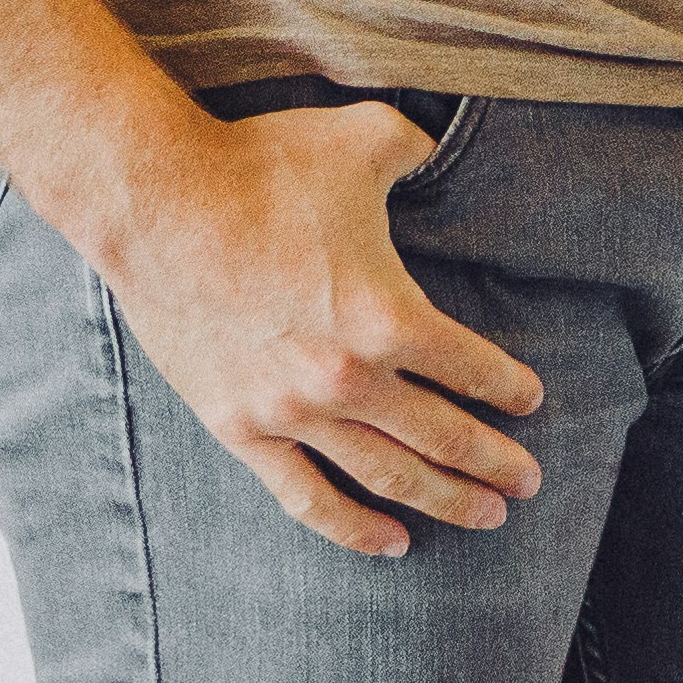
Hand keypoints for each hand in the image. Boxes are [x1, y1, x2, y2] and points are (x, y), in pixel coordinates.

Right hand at [83, 100, 543, 559]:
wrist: (151, 201)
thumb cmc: (260, 166)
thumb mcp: (366, 139)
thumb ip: (420, 150)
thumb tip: (442, 147)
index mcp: (388, 316)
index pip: (472, 369)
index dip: (509, 390)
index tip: (531, 402)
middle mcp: (347, 377)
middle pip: (443, 437)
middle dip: (494, 463)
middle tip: (530, 482)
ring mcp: (290, 410)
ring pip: (386, 475)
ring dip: (442, 500)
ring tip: (486, 517)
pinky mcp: (238, 426)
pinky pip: (304, 496)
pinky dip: (351, 526)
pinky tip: (390, 543)